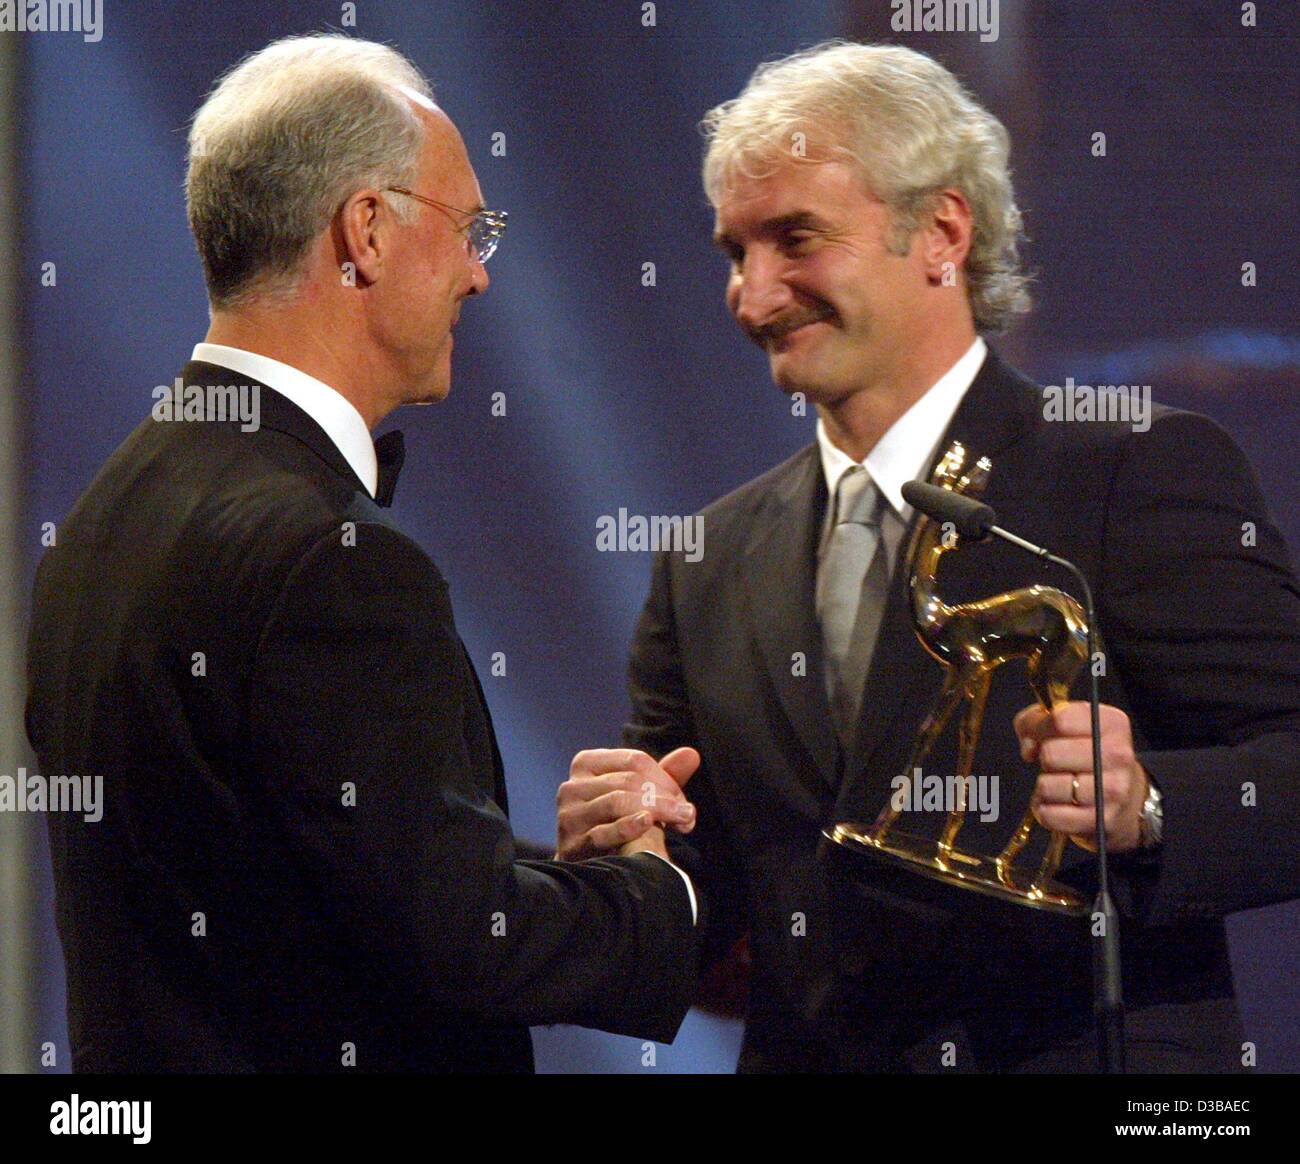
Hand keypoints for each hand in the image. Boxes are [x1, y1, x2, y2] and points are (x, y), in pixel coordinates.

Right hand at [556, 746, 699, 861]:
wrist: (589, 864)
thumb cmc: (616, 822)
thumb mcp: (640, 795)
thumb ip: (664, 775)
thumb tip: (691, 754)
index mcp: (587, 764)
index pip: (635, 760)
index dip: (666, 778)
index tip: (682, 800)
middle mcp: (572, 786)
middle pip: (628, 780)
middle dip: (664, 796)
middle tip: (687, 814)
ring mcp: (570, 814)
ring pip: (617, 801)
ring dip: (657, 810)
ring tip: (681, 822)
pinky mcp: (572, 843)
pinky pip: (603, 832)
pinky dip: (628, 826)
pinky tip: (648, 824)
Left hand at [1014, 701, 1148, 853]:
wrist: (1126, 797)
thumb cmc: (1087, 754)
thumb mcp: (1068, 724)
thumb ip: (1035, 721)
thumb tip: (1028, 747)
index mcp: (1111, 724)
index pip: (1060, 720)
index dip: (1040, 729)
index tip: (1043, 736)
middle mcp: (1117, 755)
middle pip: (1051, 753)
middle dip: (1045, 759)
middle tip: (1055, 764)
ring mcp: (1112, 790)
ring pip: (1047, 786)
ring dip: (1044, 787)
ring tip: (1059, 784)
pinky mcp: (1099, 819)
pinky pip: (1050, 814)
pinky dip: (1045, 810)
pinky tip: (1057, 804)